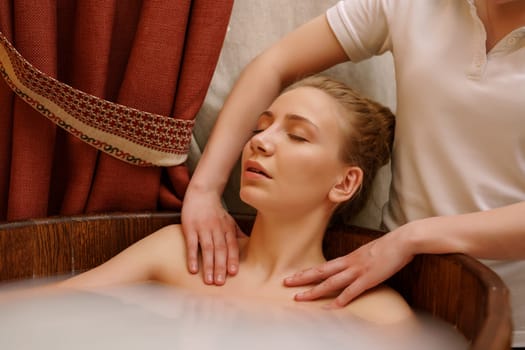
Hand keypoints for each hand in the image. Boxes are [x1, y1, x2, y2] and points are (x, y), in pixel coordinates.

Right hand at [181, 187, 244, 284]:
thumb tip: (248, 247)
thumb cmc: (216, 211)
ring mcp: (203, 228)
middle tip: (220, 283)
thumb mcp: (229, 221)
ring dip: (208, 266)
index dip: (232, 259)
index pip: (232, 246)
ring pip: (207, 249)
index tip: (233, 273)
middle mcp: (217, 229)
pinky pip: (192, 244)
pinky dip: (193, 257)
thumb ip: (237, 235)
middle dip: (220, 267)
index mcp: (228, 229)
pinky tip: (193, 269)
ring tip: (208, 281)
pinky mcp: (189, 227)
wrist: (201, 193)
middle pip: (220, 250)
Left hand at [283, 230, 413, 307]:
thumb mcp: (370, 253)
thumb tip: (356, 267)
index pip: (323, 266)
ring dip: (314, 291)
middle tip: (285, 283)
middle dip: (302, 278)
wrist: (403, 241)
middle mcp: (349, 263)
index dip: (307, 271)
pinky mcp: (368, 278)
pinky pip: (351, 291)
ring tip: (300, 298)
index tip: (294, 276)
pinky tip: (330, 307)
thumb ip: (360, 261)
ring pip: (330, 282)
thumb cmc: (390, 246)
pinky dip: (340, 300)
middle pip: (320, 272)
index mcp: (349, 258)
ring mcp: (357, 271)